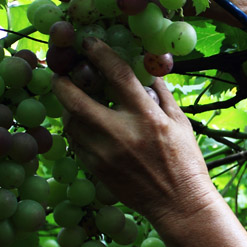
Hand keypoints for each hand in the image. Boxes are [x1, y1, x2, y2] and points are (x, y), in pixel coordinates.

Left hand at [52, 39, 212, 227]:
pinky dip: (77, 132)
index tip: (88, 42)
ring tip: (75, 102)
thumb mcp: (180, 123)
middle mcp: (120, 133)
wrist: (179, 204)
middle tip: (61, 74)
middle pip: (75, 99)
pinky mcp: (96, 170)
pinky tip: (85, 128)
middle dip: (63, 82)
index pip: (116, 74)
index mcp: (146, 116)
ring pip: (70, 123)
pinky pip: (75, 145)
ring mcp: (104, 154)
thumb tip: (147, 66)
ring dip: (69, 109)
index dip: (98, 52)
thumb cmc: (185, 161)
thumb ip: (161, 93)